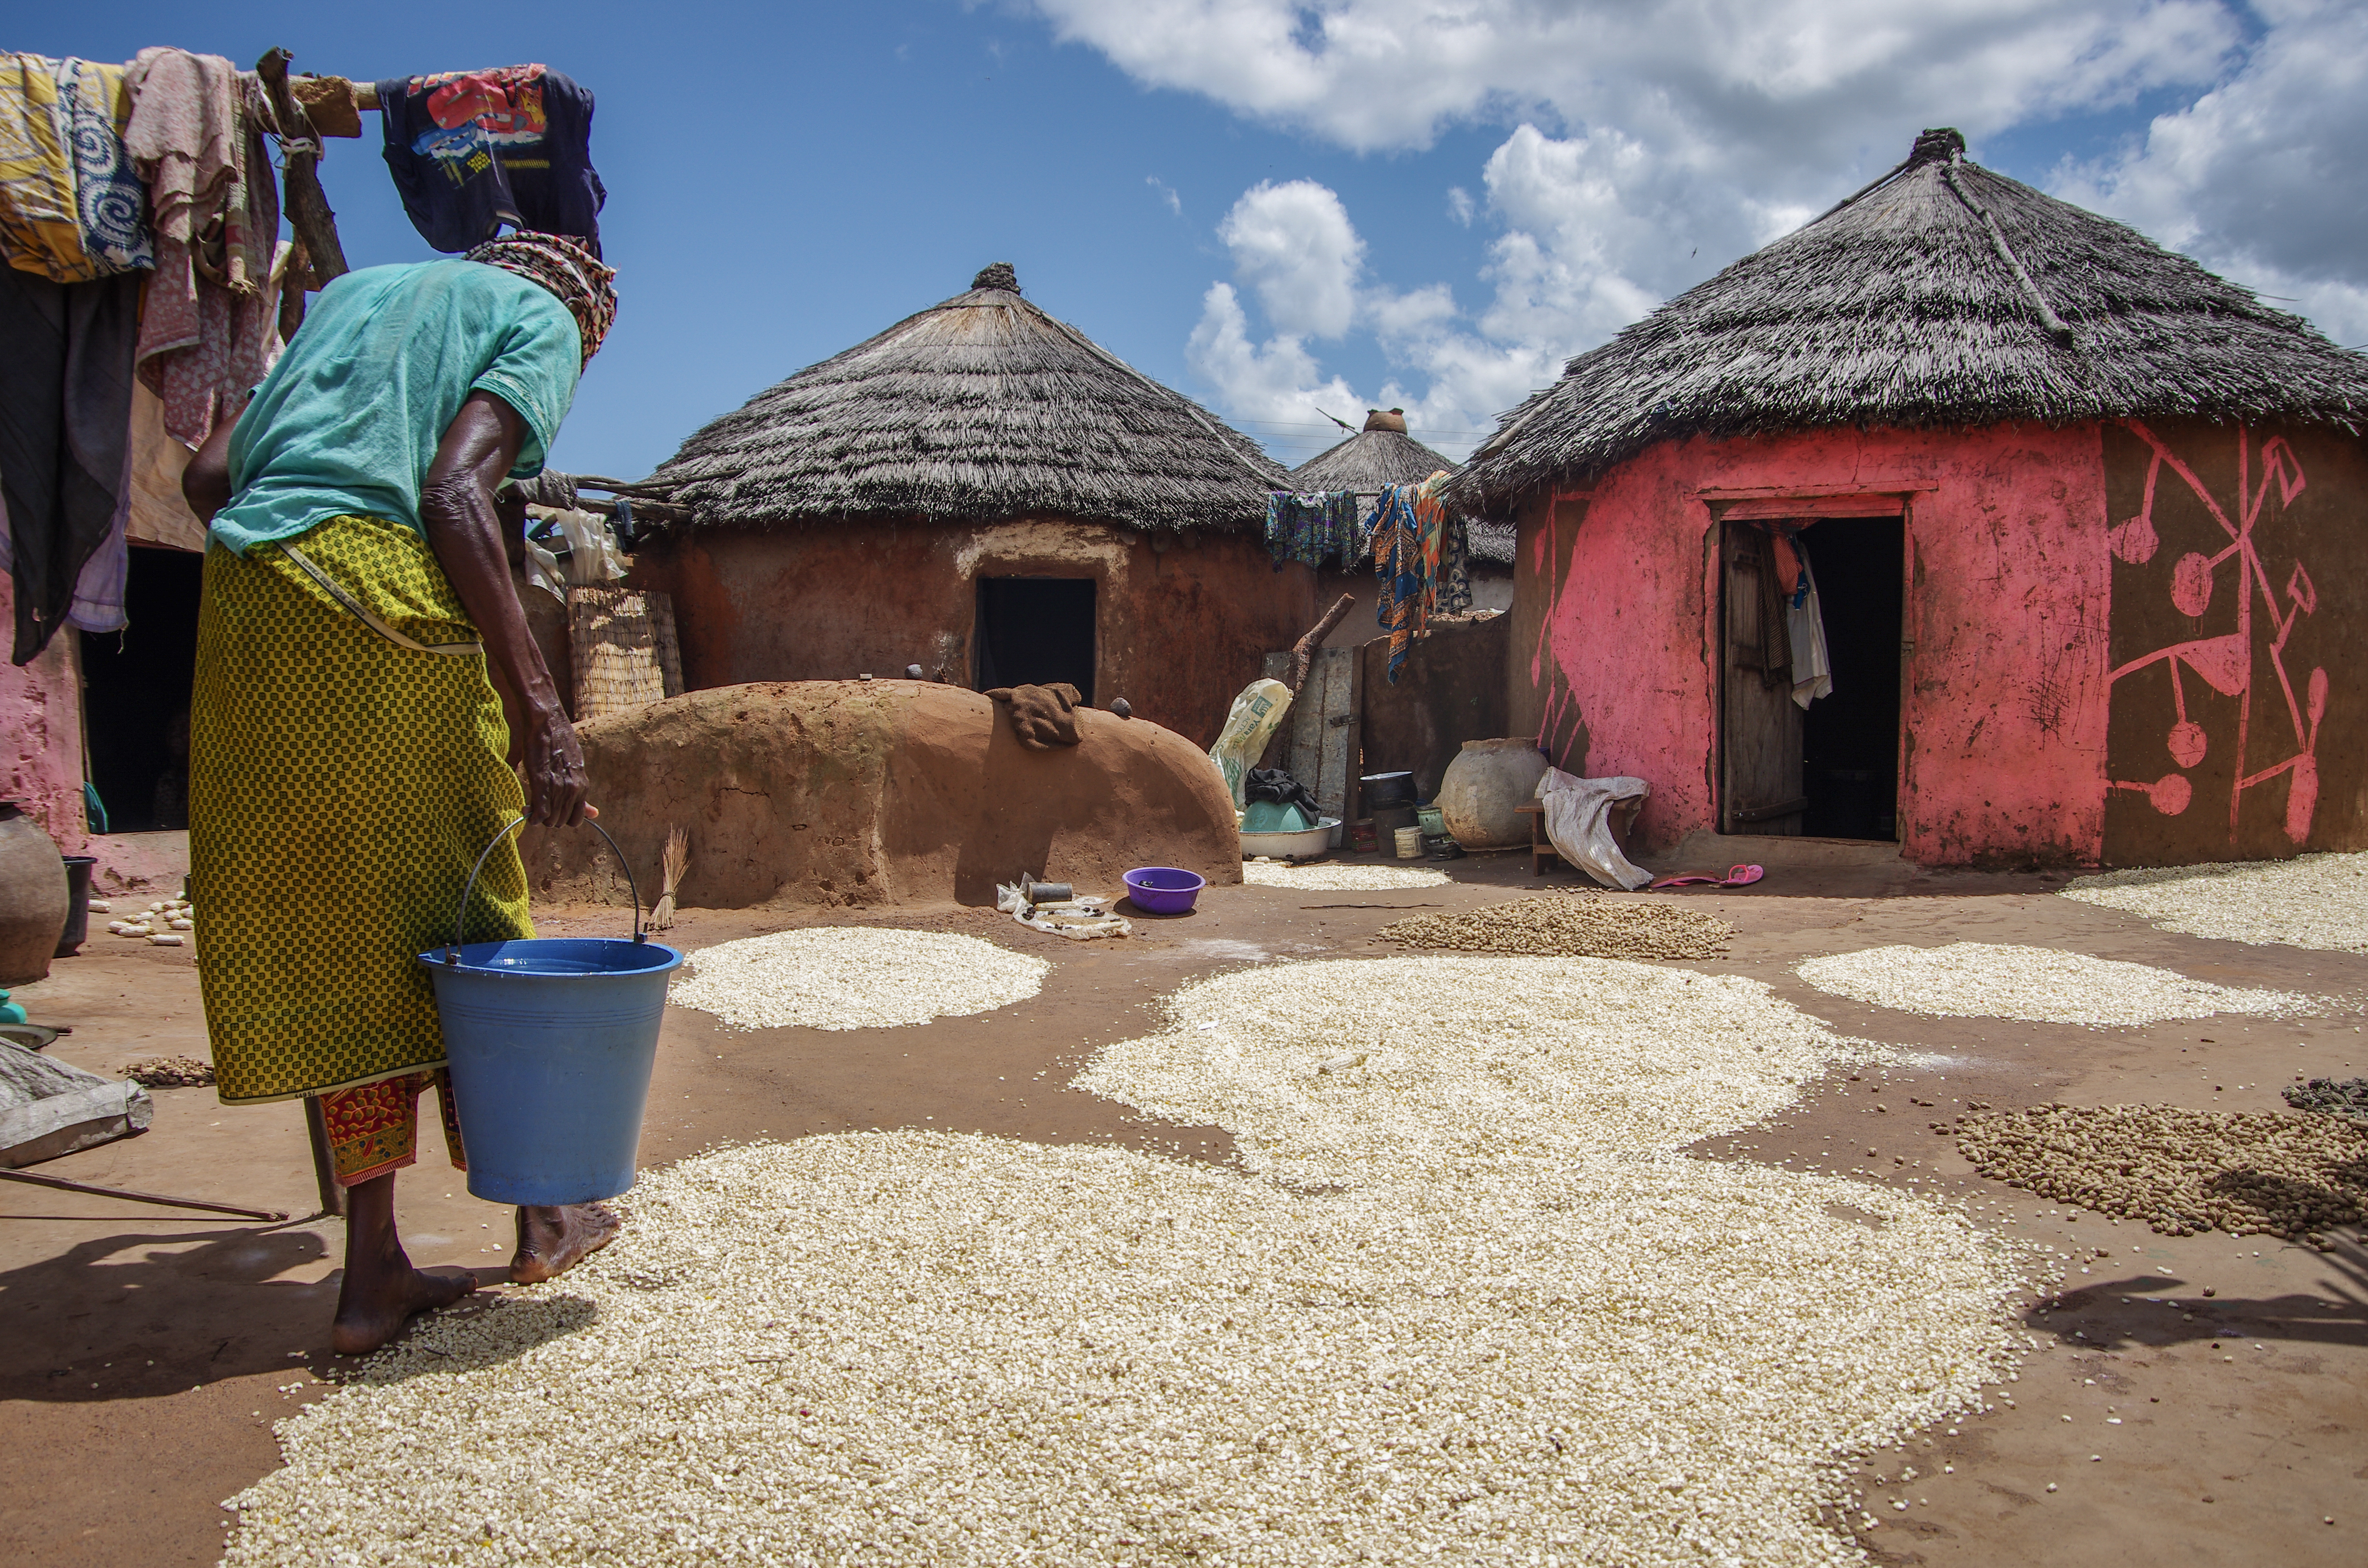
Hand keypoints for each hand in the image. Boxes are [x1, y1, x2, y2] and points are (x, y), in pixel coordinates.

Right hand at [520, 702, 589, 826]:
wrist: (547, 724)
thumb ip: (582, 796)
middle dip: (549, 819)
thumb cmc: (559, 746)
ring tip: (532, 805)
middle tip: (539, 808)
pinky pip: (540, 812)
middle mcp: (574, 790)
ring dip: (539, 817)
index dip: (563, 818)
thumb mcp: (577, 770)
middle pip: (561, 822)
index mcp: (583, 787)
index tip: (553, 811)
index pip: (576, 819)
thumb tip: (595, 814)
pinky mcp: (541, 783)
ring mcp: (558, 787)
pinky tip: (527, 809)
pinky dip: (533, 816)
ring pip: (550, 820)